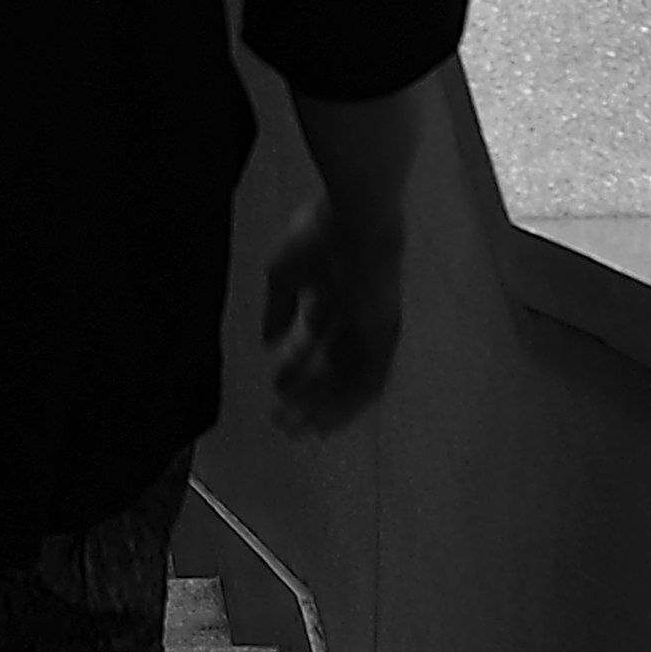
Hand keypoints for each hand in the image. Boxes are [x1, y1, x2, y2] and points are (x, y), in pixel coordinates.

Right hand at [261, 193, 404, 431]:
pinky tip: (323, 420)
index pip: (316, 340)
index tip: (275, 386)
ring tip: (296, 428)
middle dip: (306, 396)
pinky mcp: (383, 338)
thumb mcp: (283, 275)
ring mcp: (373, 329)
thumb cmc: (318, 237)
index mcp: (336, 296)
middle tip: (282, 420)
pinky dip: (345, 403)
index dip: (295, 366)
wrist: (356, 224)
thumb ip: (278, 308)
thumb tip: (267, 340)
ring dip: (323, 406)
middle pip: (333, 368)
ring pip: (349, 380)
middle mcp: (358, 318)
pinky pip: (367, 382)